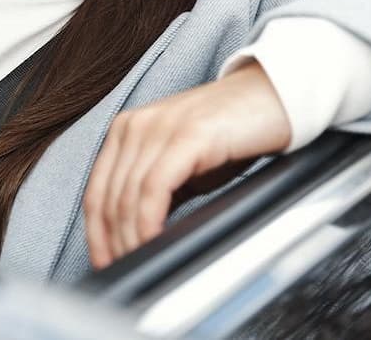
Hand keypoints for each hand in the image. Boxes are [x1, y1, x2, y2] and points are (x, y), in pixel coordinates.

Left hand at [83, 62, 290, 268]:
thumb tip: (139, 236)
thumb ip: (157, 192)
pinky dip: (149, 220)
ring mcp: (157, 127)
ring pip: (128, 195)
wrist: (274, 98)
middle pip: (108, 197)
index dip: (96, 233)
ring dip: (131, 238)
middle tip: (123, 272)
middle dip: (112, 242)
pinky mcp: (186, 135)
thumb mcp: (183, 165)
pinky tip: (155, 241)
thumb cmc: (231, 135)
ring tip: (140, 264)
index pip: (96, 191)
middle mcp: (134, 126)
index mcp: (125, 131)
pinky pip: (155, 187)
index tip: (105, 263)